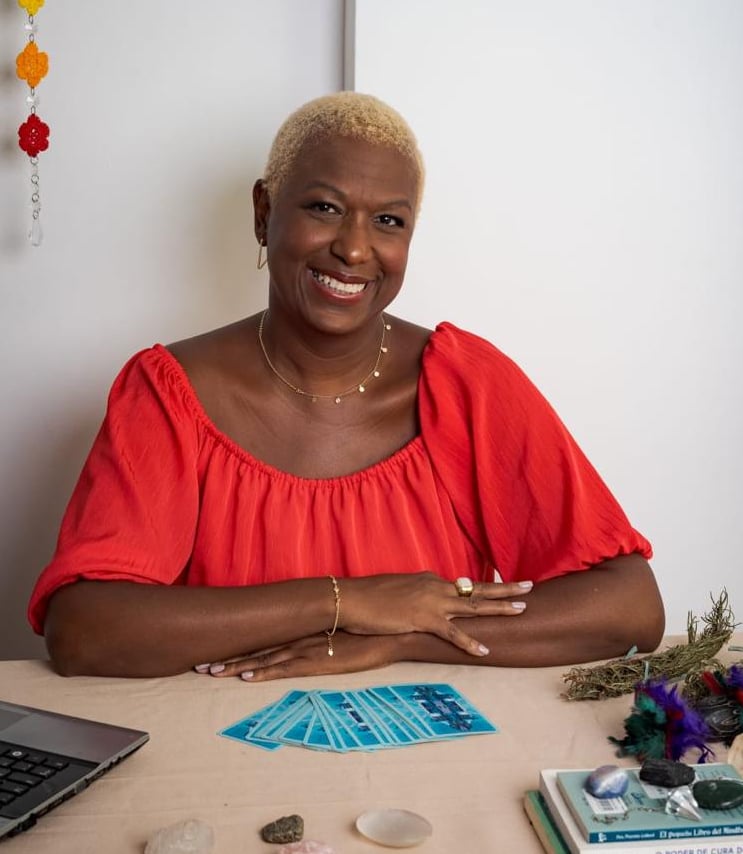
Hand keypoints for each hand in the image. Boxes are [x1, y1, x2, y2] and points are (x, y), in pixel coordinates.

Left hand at [197, 632, 398, 681]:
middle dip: (227, 656)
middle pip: (256, 647)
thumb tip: (300, 643)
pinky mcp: (318, 662)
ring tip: (212, 671)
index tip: (212, 649)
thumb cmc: (364, 633)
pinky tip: (247, 677)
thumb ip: (315, 636)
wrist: (387, 633)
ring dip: (237, 666)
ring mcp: (307, 649)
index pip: (262, 637)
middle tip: (199, 664)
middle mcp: (298, 637)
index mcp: (300, 630)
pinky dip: (265, 673)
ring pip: (264, 658)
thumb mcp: (333, 633)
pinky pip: (287, 669)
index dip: (236, 644)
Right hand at [341, 573, 531, 656]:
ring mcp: (432, 603)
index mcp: (430, 580)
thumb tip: (422, 605)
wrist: (351, 599)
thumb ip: (415, 596)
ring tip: (521, 610)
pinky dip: (469, 642)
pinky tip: (484, 650)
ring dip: (499, 607)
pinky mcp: (423, 620)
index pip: (463, 585)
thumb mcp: (398, 591)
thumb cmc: (369, 597)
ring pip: (473, 605)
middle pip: (477, 589)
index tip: (503, 587)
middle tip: (529, 587)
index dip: (484, 588)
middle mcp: (436, 587)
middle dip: (505, 589)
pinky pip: (452, 634)